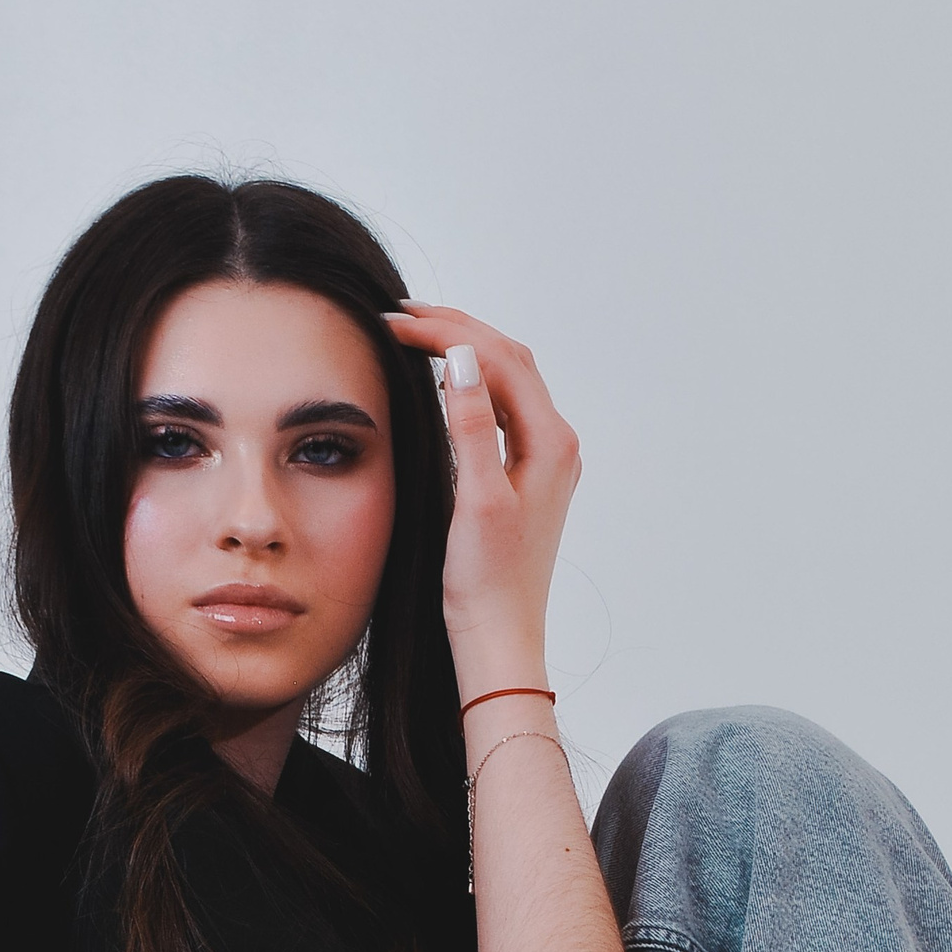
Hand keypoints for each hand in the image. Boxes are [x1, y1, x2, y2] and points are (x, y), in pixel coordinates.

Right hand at [381, 304, 580, 702]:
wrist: (499, 636)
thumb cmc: (486, 581)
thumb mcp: (475, 500)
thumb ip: (470, 426)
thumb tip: (460, 359)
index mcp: (550, 442)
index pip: (499, 359)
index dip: (448, 332)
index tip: (396, 321)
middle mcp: (555, 443)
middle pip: (509, 360)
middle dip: (456, 330)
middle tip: (401, 315)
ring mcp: (543, 459)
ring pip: (507, 381)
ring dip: (464, 352)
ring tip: (417, 335)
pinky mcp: (527, 476)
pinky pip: (501, 410)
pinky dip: (471, 385)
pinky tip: (443, 384)